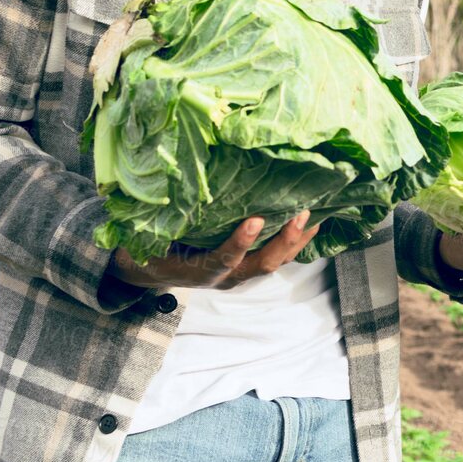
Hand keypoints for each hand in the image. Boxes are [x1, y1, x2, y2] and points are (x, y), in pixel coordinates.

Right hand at [108, 211, 317, 290]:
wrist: (147, 270)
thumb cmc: (147, 247)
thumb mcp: (149, 237)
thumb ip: (166, 220)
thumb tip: (175, 186)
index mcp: (196, 270)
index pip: (222, 259)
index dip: (239, 243)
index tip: (255, 220)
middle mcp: (223, 276)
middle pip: (261, 264)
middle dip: (284, 240)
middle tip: (300, 213)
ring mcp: (238, 272)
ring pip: (275, 262)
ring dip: (296, 240)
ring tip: (316, 213)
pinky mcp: (246, 265)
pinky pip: (276, 255)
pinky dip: (294, 240)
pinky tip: (310, 219)